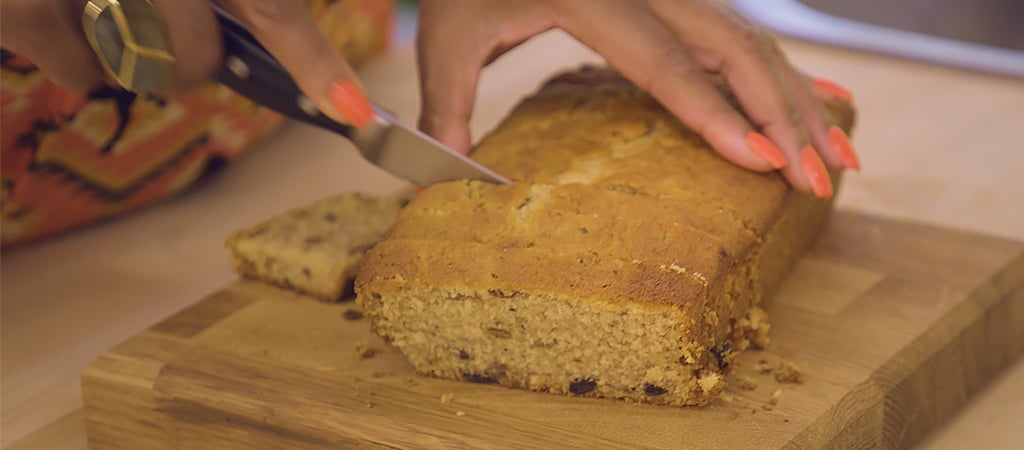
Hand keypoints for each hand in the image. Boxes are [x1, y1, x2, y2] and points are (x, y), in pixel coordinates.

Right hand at [0, 0, 373, 127]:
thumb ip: (249, 8)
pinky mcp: (23, 12)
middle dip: (187, 58)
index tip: (353, 113)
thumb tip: (313, 74)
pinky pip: (77, 74)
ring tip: (97, 3)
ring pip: (141, 71)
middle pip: (198, 58)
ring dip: (125, 55)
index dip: (313, 62)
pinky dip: (72, 60)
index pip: (271, 10)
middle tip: (159, 25)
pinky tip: (54, 13)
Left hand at [415, 0, 859, 197]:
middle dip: (784, 117)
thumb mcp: (447, 36)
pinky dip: (784, 73)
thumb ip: (446, 107)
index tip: (766, 161)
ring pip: (751, 39)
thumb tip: (435, 182)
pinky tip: (824, 100)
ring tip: (841, 157)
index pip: (666, 64)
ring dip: (800, 99)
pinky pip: (741, 32)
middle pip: (733, 49)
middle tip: (821, 180)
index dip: (719, 115)